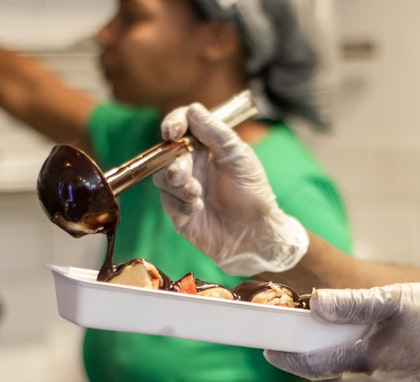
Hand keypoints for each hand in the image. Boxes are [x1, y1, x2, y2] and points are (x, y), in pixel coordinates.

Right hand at [154, 103, 308, 274]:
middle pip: (167, 153)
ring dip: (176, 185)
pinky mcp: (180, 213)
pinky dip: (180, 203)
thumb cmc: (253, 193)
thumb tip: (193, 109)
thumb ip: (216, 133)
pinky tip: (197, 208)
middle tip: (182, 176)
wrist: (256, 234)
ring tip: (196, 194)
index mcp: (207, 147)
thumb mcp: (239, 157)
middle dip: (173, 163)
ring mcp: (184, 189)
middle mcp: (193, 165)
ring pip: (162, 177)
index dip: (174, 123)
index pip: (183, 125)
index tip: (172, 131)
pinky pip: (168, 202)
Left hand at [265, 284, 419, 381]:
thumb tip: (314, 302)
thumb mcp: (393, 300)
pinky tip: (353, 355)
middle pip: (321, 379)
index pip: (309, 364)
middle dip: (301, 364)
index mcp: (364, 362)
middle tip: (289, 345)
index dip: (285, 356)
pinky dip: (348, 374)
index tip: (268, 346)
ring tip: (318, 348)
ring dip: (325, 370)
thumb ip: (350, 304)